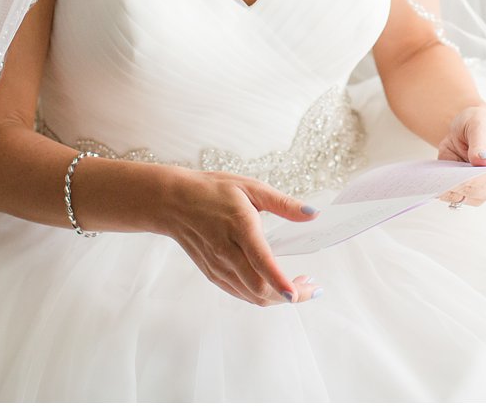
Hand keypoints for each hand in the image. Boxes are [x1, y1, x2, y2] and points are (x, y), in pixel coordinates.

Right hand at [163, 170, 322, 305]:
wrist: (173, 202)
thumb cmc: (212, 191)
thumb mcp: (251, 187)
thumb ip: (283, 203)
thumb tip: (313, 214)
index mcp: (239, 227)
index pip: (261, 262)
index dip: (279, 281)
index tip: (296, 293)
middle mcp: (227, 252)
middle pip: (258, 288)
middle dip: (289, 295)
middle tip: (312, 287)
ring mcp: (218, 267)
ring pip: (250, 295)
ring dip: (277, 297)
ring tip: (299, 287)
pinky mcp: (213, 274)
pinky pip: (240, 293)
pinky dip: (260, 295)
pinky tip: (274, 286)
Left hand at [435, 104, 485, 206]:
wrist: (464, 129)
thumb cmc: (478, 124)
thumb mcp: (479, 125)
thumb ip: (480, 144)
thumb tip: (483, 162)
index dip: (478, 178)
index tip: (462, 175)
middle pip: (481, 192)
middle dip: (463, 185)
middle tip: (447, 175)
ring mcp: (482, 191)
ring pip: (467, 199)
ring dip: (452, 189)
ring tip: (441, 176)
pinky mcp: (465, 193)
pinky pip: (454, 198)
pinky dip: (444, 191)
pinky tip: (438, 180)